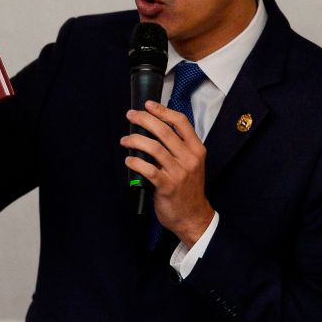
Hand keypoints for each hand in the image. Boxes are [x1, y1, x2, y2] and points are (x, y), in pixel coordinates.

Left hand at [120, 100, 213, 247]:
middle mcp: (189, 159)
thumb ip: (178, 146)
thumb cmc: (188, 188)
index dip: (163, 111)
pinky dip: (135, 162)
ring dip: (135, 141)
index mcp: (197, 149)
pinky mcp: (167, 187)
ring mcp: (179, 173)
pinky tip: (128, 160)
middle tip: (130, 116)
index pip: (181, 122)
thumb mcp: (191, 163)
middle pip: (164, 131)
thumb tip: (154, 127)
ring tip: (125, 140)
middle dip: (144, 120)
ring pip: (153, 148)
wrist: (193, 216)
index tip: (148, 105)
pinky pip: (147, 169)